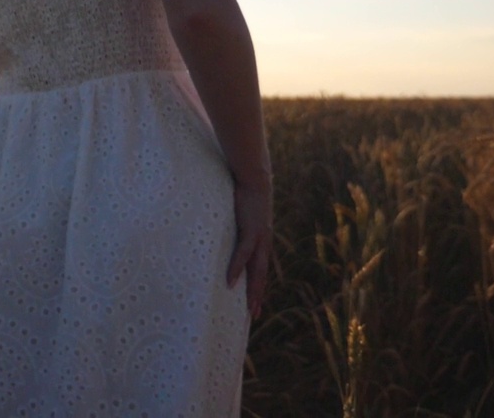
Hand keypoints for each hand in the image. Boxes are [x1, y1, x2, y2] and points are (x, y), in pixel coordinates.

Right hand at [226, 178, 272, 319]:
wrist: (255, 178)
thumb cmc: (246, 193)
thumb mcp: (243, 213)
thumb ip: (239, 223)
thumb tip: (230, 228)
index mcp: (262, 240)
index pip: (260, 268)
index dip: (258, 286)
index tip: (254, 303)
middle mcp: (264, 243)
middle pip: (261, 275)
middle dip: (257, 296)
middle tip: (254, 315)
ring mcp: (259, 238)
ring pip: (256, 270)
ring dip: (252, 290)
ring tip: (248, 309)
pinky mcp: (251, 231)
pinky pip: (243, 255)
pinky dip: (236, 270)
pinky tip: (230, 283)